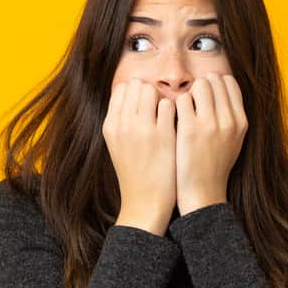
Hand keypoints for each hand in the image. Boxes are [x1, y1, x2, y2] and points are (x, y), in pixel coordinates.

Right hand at [101, 78, 177, 234]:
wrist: (145, 203)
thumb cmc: (135, 174)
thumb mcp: (118, 145)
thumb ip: (122, 120)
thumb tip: (133, 94)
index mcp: (110, 125)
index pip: (122, 88)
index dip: (136, 92)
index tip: (146, 104)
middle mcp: (122, 123)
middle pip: (136, 85)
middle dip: (150, 92)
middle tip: (159, 109)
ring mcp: (142, 128)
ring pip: (152, 91)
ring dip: (162, 98)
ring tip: (167, 116)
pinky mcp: (162, 135)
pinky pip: (169, 105)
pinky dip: (175, 110)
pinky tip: (176, 124)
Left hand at [174, 74, 247, 215]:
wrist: (201, 193)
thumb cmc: (213, 167)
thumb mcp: (233, 141)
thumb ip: (231, 116)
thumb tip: (222, 87)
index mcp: (241, 122)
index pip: (230, 83)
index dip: (215, 82)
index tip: (205, 92)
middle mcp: (228, 120)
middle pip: (213, 80)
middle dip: (200, 85)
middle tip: (191, 100)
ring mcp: (209, 124)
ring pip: (198, 86)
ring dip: (188, 93)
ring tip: (183, 109)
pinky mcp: (189, 129)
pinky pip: (181, 100)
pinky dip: (176, 105)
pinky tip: (172, 118)